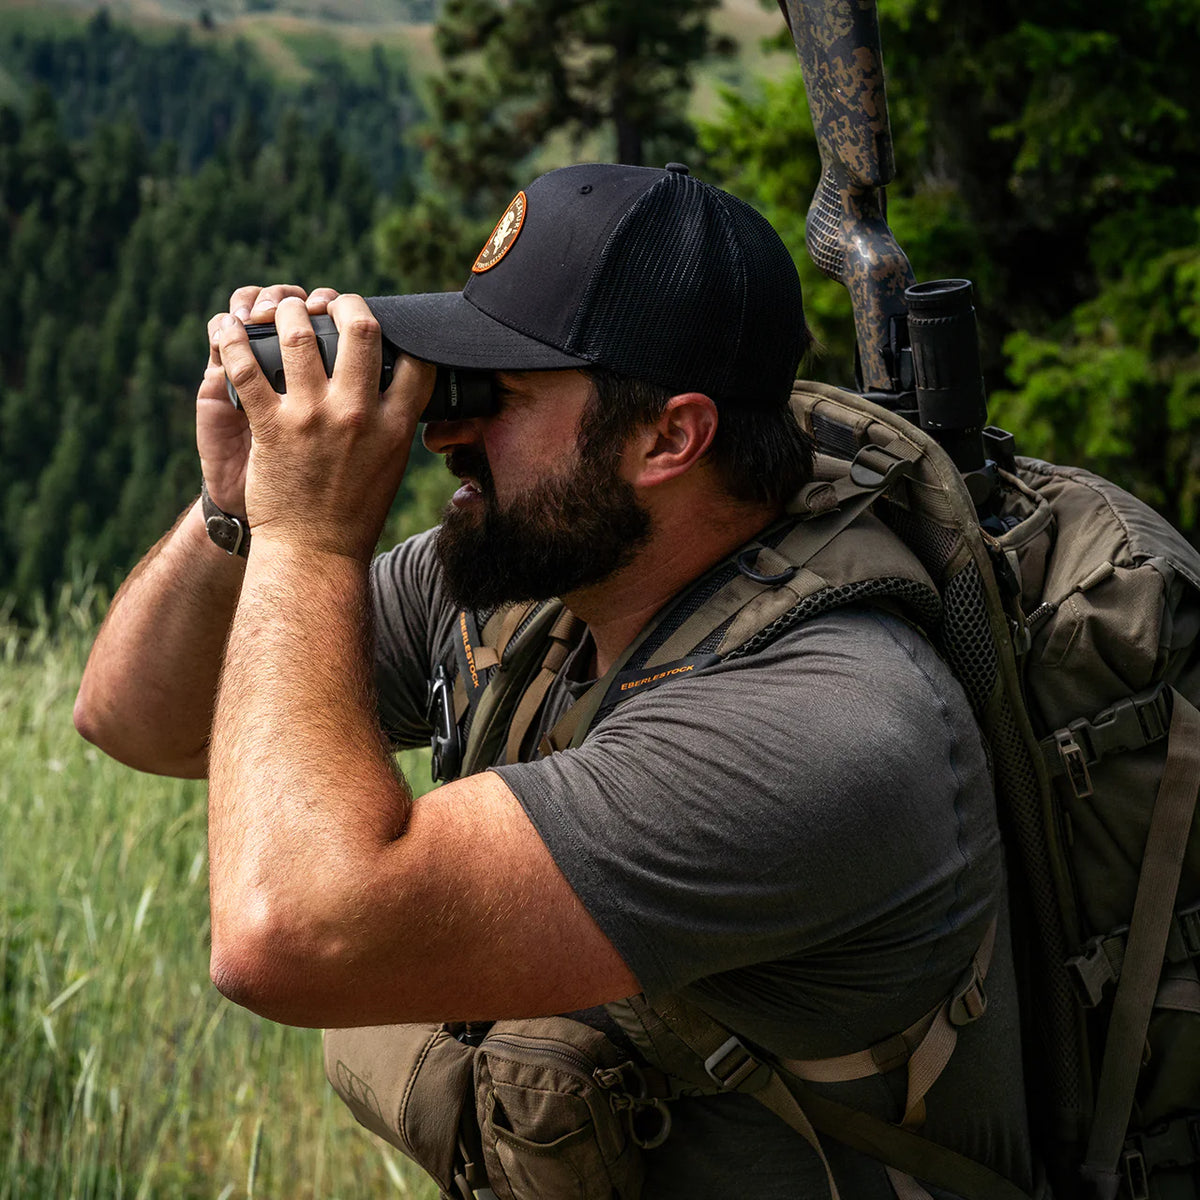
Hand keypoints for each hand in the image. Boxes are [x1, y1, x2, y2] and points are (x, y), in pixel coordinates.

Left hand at [215, 293, 434, 561]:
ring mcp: (313, 419)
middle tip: (330, 302)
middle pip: (360, 330)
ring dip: (286, 311)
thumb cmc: (353, 511)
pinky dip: (232, 341)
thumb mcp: (390, 465)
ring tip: (280, 308)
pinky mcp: (272, 428)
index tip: (382, 326)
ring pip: (299, 336)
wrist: (314, 551)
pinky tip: (227, 328)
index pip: (414, 360)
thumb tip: (397, 385)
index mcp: (395, 426)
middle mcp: (358, 415)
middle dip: (344, 303)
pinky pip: (247, 369)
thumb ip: (393, 422)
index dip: (402, 333)